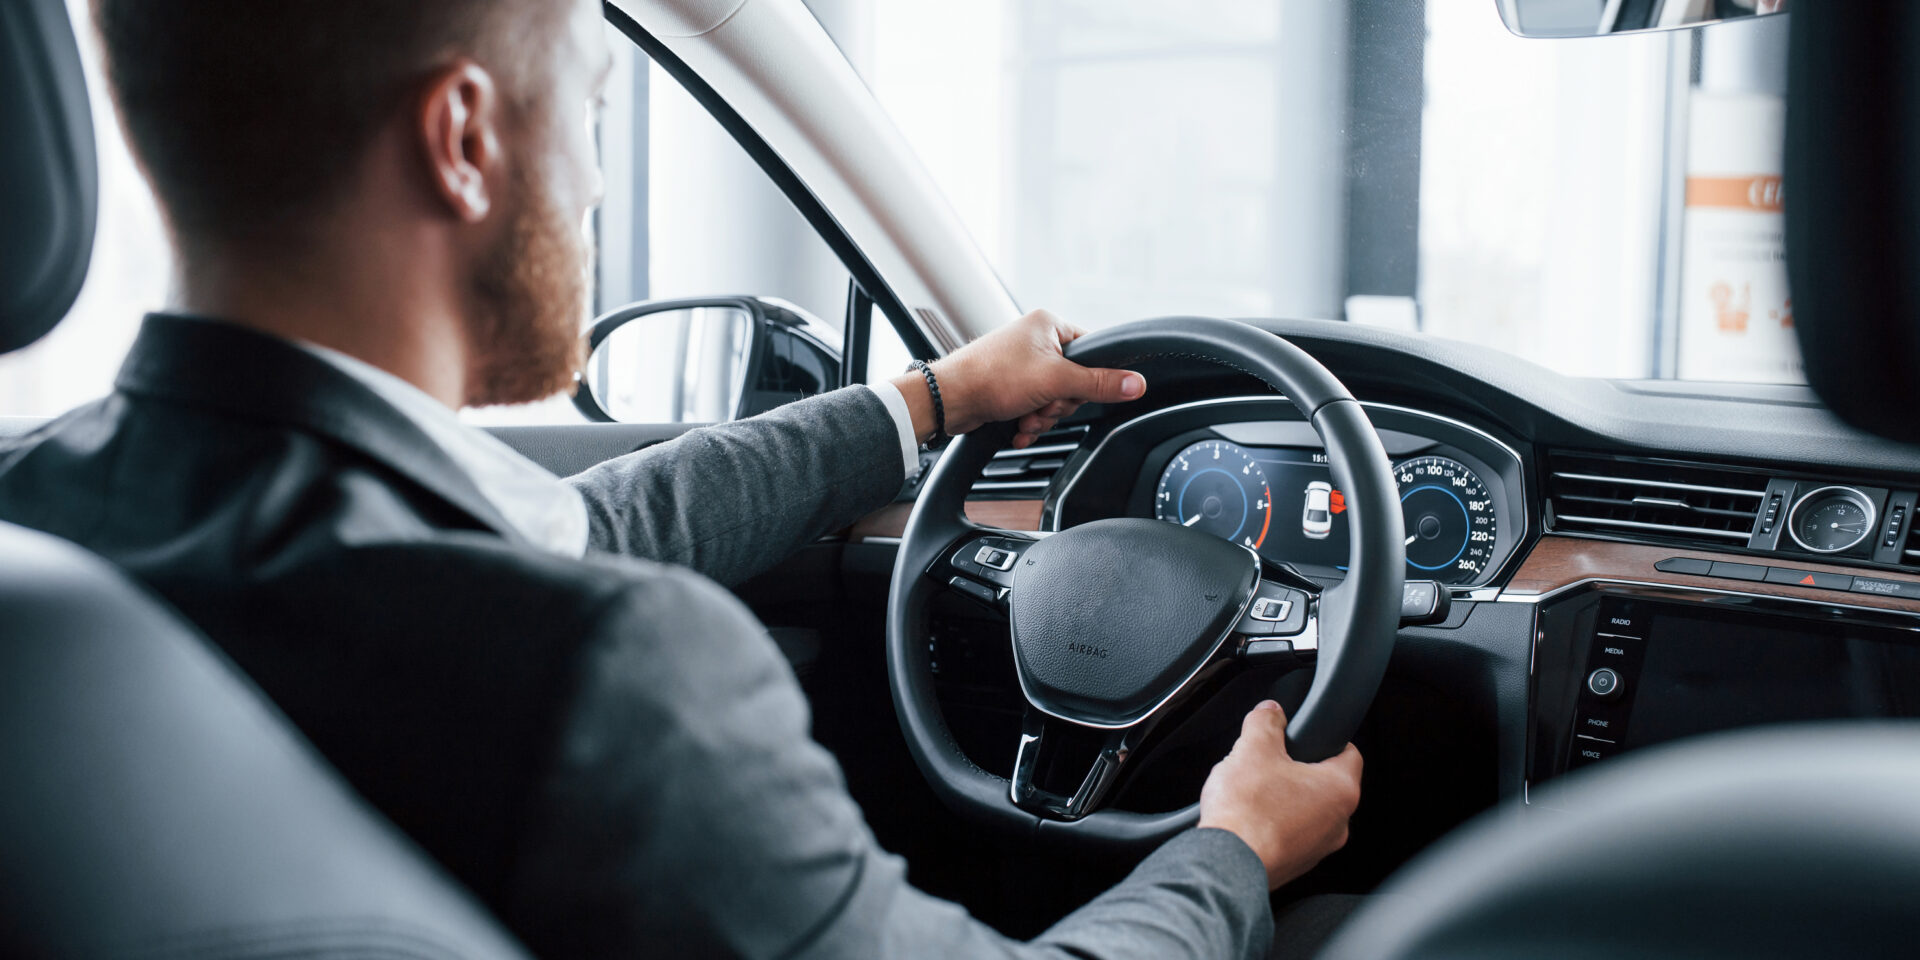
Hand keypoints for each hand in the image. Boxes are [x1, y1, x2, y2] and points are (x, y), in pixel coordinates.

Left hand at [890, 310, 1145, 448]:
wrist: (949, 400)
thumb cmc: (991, 377)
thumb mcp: (1055, 381)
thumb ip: (1098, 383)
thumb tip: (1135, 383)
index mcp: (1048, 324)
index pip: (1091, 349)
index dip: (1088, 377)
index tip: (1074, 390)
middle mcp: (1034, 339)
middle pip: (1073, 380)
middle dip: (1058, 403)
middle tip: (1043, 404)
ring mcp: (1020, 363)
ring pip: (1053, 398)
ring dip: (1042, 416)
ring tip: (1025, 416)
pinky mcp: (1009, 385)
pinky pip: (1035, 406)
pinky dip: (1029, 421)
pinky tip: (1018, 426)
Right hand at [1198, 700, 1362, 889]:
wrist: (1226, 864)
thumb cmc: (1247, 812)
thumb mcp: (1253, 749)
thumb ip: (1265, 722)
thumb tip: (1270, 711)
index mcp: (1339, 789)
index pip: (1350, 752)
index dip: (1329, 738)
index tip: (1310, 734)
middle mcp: (1338, 823)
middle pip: (1326, 783)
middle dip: (1299, 769)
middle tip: (1271, 761)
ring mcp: (1318, 848)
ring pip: (1308, 811)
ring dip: (1286, 798)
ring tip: (1255, 790)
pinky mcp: (1296, 864)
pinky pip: (1292, 835)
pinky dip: (1275, 824)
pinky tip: (1249, 817)